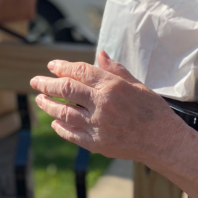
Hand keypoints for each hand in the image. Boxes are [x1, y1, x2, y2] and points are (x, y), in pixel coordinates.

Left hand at [30, 50, 187, 162]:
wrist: (163, 140)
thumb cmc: (152, 109)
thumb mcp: (136, 83)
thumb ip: (115, 69)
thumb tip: (100, 53)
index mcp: (111, 85)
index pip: (79, 71)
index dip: (62, 67)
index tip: (51, 66)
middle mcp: (102, 103)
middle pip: (66, 90)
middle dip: (46, 84)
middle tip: (35, 81)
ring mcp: (98, 125)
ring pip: (64, 113)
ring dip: (49, 105)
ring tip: (40, 100)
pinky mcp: (97, 144)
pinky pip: (72, 134)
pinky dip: (60, 127)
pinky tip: (55, 123)